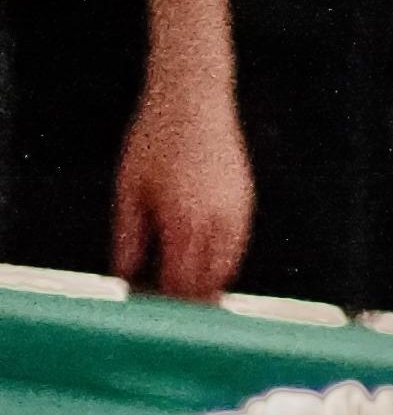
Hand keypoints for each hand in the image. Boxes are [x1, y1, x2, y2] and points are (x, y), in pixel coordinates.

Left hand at [111, 72, 251, 298]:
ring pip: (228, 267)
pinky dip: (222, 261)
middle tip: (169, 310)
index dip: (165, 303)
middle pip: (206, 281)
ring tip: (187, 292)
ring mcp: (236, 212)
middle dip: (188, 300)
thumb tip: (123, 276)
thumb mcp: (129, 190)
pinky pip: (238, 245)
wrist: (193, 102)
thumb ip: (128, 238)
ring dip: (208, 283)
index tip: (151, 312)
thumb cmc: (155, 141)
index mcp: (181, 221)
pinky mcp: (246, 202)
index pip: (178, 281)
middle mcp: (215, 222)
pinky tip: (203, 261)